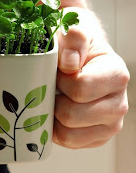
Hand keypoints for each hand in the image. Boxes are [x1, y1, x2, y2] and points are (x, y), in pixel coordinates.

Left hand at [53, 7, 129, 148]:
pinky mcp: (96, 137)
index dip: (59, 81)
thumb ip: (74, 39)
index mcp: (116, 74)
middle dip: (54, 100)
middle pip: (72, 116)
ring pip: (69, 135)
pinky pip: (69, 142)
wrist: (82, 56)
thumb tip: (69, 65)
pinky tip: (57, 112)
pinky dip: (56, 130)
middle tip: (53, 87)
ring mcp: (109, 123)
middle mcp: (118, 103)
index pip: (80, 89)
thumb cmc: (76, 44)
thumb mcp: (75, 29)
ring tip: (55, 98)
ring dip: (53, 117)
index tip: (57, 71)